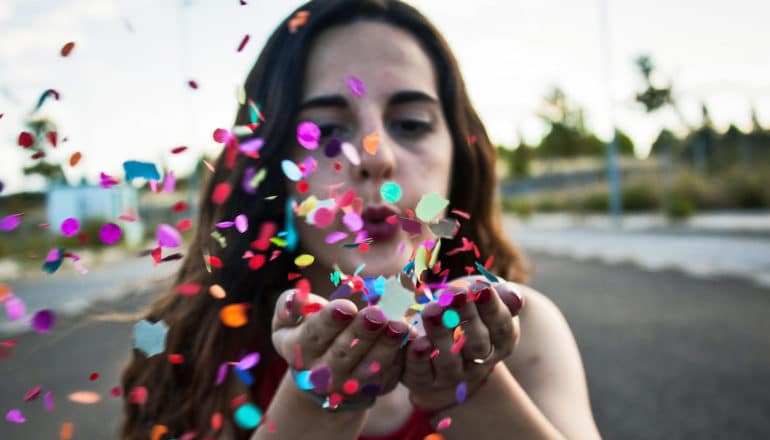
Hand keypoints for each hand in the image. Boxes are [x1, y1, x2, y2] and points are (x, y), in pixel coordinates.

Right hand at [271, 288, 410, 406]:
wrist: (322, 377)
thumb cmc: (307, 334)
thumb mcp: (287, 322)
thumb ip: (288, 307)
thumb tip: (295, 300)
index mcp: (300, 350)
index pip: (313, 335)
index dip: (329, 321)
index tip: (345, 306)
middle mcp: (323, 374)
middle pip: (344, 353)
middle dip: (361, 333)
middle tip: (376, 314)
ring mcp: (351, 385)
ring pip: (370, 367)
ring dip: (387, 347)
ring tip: (400, 326)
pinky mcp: (376, 389)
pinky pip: (391, 374)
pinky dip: (403, 357)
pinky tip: (414, 339)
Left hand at [401, 278, 523, 410]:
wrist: (438, 337)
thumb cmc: (466, 308)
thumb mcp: (484, 296)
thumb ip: (502, 295)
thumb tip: (516, 299)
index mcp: (501, 341)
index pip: (501, 326)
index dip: (491, 307)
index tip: (481, 287)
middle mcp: (479, 362)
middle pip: (477, 344)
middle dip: (465, 317)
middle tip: (454, 294)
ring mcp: (452, 375)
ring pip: (449, 362)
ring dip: (440, 335)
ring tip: (431, 311)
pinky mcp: (424, 380)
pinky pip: (421, 373)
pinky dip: (416, 357)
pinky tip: (412, 337)